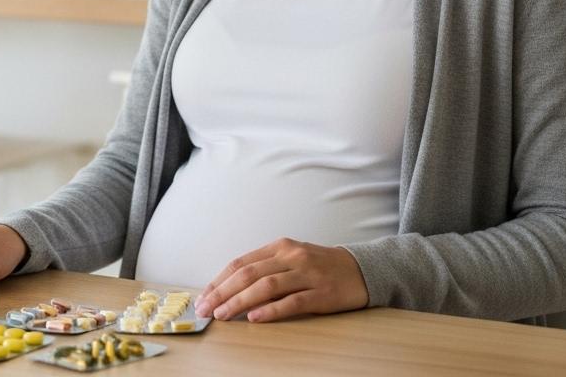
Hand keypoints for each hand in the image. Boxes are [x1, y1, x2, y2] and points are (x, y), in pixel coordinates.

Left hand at [194, 238, 368, 321]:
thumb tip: (230, 290)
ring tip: (223, 315)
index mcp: (280, 247)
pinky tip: (255, 318)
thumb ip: (265, 269)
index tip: (203, 297)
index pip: (241, 263)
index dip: (219, 280)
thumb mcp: (291, 258)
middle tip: (206, 309)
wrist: (361, 269)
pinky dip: (271, 310)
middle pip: (249, 274)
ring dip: (240, 302)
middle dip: (223, 292)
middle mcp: (292, 257)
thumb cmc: (319, 266)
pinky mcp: (322, 293)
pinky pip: (292, 301)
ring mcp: (308, 274)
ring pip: (266, 287)